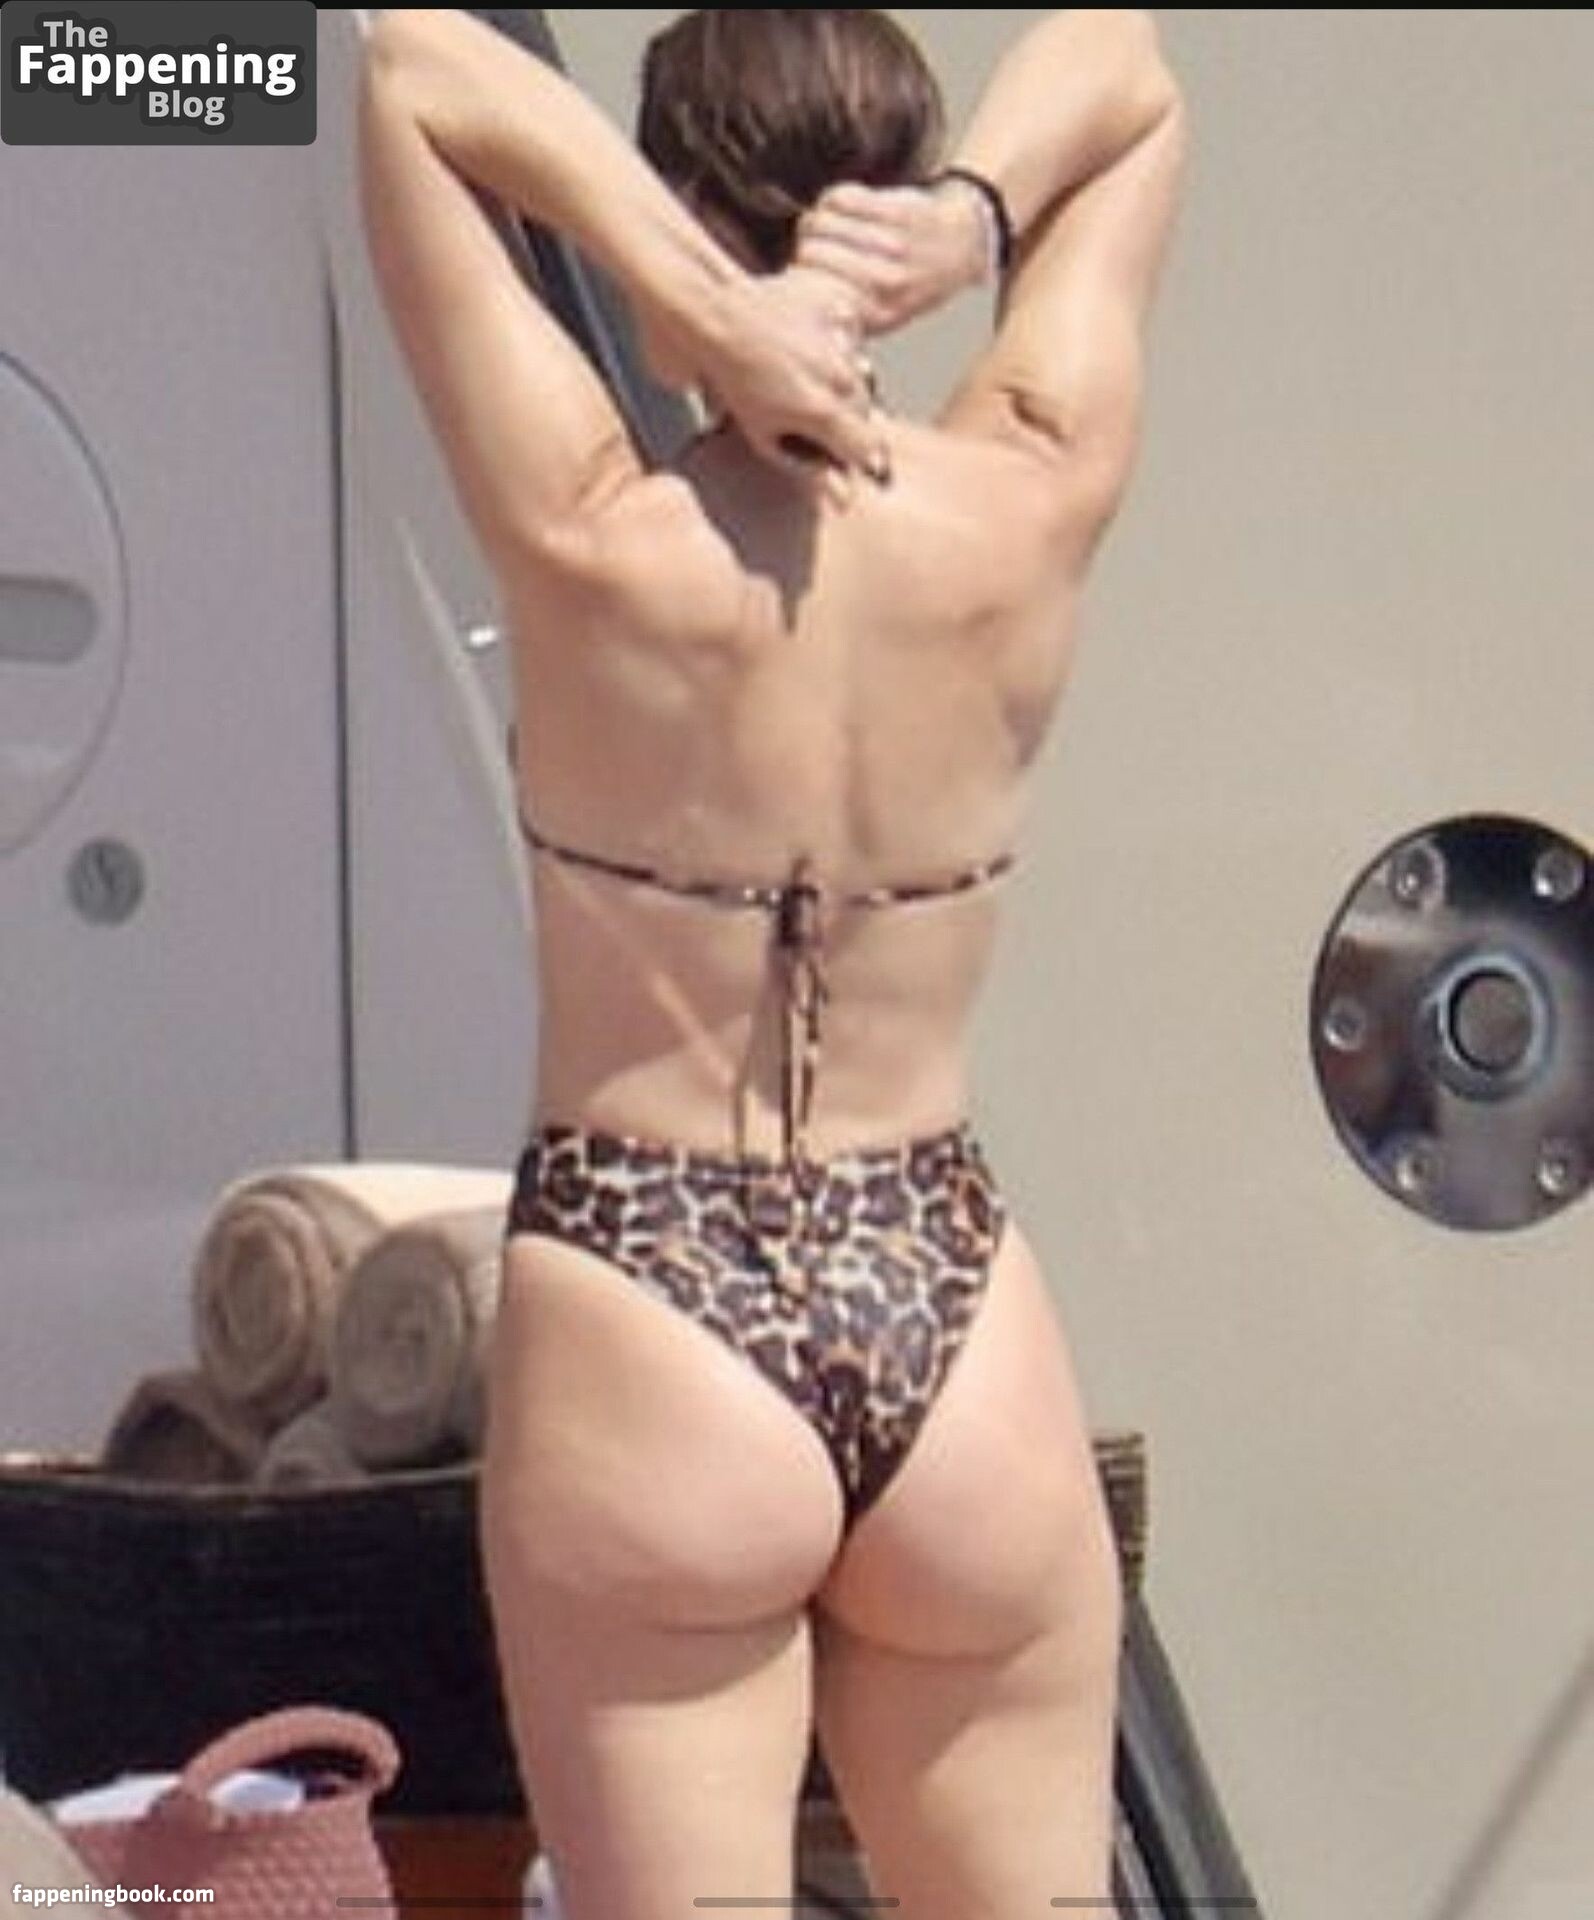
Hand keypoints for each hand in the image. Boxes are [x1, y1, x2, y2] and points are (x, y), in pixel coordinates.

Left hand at [647, 264, 887, 490]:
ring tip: (808, 378)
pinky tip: (811, 347)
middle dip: (851, 420)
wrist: (718, 318)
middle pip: (868, 411)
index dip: (867, 458)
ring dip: (844, 382)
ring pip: (861, 373)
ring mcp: (843, 340)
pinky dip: (839, 344)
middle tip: (818, 414)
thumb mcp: (764, 437)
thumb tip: (842, 497)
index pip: (871, 449)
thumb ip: (807, 467)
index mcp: (824, 411)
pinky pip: (852, 336)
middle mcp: (841, 375)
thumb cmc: (734, 381)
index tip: (860, 462)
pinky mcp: (839, 308)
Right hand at [794, 181, 990, 338]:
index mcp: (879, 315)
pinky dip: (836, 199)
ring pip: (822, 221)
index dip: (800, 277)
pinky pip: (841, 197)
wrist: (961, 246)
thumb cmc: (912, 282)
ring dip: (818, 220)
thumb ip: (844, 313)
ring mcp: (895, 245)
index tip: (803, 274)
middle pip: (810, 253)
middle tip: (813, 245)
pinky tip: (844, 208)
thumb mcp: (881, 316)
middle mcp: (887, 283)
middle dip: (805, 246)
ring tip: (829, 226)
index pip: (813, 291)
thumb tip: (796, 305)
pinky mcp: (898, 211)